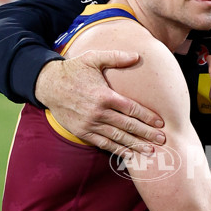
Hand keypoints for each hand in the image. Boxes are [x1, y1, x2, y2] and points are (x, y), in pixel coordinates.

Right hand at [34, 50, 165, 155]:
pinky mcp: (82, 132)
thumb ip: (116, 57)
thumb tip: (137, 55)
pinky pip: (103, 143)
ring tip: (150, 151)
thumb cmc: (74, 70)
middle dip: (146, 134)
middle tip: (162, 140)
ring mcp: (90, 124)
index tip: (160, 123)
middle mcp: (98, 112)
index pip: (131, 108)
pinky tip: (129, 154)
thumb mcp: (93, 58)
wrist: (48, 85)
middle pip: (128, 125)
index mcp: (104, 95)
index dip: (147, 116)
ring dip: (134, 145)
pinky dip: (116, 150)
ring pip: (117, 137)